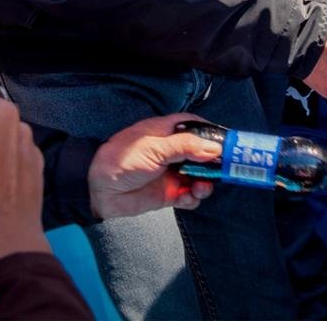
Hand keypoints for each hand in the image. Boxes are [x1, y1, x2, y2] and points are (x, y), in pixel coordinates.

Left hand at [88, 113, 220, 219]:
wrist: (98, 191)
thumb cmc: (122, 159)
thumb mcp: (155, 148)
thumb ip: (186, 147)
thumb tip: (215, 148)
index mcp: (168, 132)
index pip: (197, 127)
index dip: (212, 134)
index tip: (228, 144)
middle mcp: (173, 151)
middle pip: (203, 155)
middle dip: (213, 164)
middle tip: (221, 172)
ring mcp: (172, 173)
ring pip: (199, 177)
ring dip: (205, 183)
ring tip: (200, 188)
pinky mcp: (168, 194)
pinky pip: (189, 196)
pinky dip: (193, 198)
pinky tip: (187, 197)